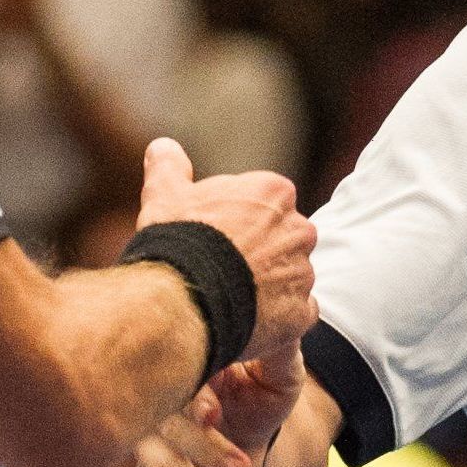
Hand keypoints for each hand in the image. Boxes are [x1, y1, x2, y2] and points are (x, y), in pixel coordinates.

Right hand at [133, 346, 307, 466]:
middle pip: (163, 431)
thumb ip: (280, 348)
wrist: (253, 431)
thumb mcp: (278, 370)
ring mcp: (150, 451)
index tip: (214, 413)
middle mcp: (155, 409)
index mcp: (181, 371)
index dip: (189, 400)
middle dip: (201, 453)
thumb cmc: (262, 389)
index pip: (172, 382)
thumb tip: (293, 313)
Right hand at [134, 138, 314, 364]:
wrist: (183, 297)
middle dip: (260, 252)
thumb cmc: (177, 240)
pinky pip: (296, 313)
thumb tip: (163, 146)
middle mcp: (299, 228)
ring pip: (290, 276)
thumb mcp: (165, 194)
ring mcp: (303, 272)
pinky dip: (277, 317)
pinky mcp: (301, 312)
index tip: (215, 235)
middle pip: (282, 239)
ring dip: (269, 285)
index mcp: (274, 192)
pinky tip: (250, 319)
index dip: (238, 221)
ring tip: (232, 298)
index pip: (265, 203)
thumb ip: (169, 167)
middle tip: (224, 269)